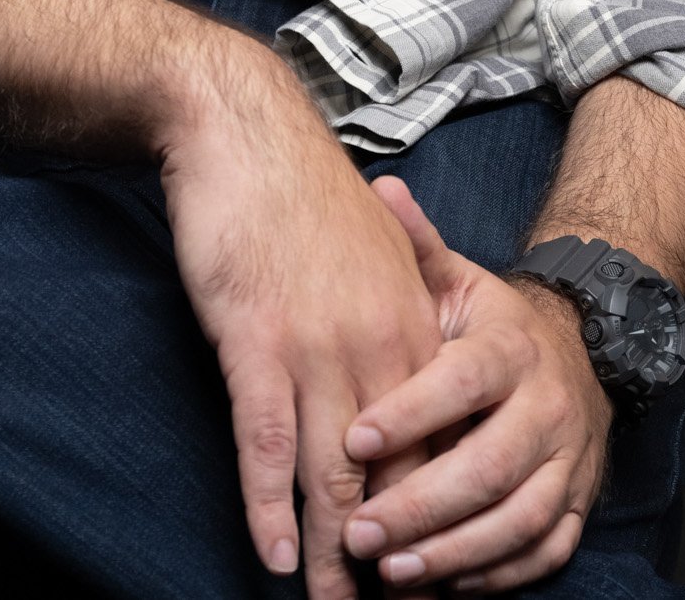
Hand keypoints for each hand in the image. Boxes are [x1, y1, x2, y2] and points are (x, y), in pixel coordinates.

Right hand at [159, 64, 444, 598]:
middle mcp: (376, 346)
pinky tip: (272, 555)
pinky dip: (269, 508)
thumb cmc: (303, 193)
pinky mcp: (254, 342)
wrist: (246, 129)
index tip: (430, 574)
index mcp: (412, 326)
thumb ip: (396, 315)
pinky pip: (267, 444)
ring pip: (332, 479)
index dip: (435, 518)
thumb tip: (401, 386)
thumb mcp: (377, 254)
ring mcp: (315, 348)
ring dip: (334, 558)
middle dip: (393, 559)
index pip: (438, 445)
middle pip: (394, 478)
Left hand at [338, 174, 612, 590]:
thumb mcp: (457, 279)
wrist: (575, 353)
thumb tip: (382, 187)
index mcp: (511, 347)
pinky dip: (495, 575)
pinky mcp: (576, 506)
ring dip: (452, 552)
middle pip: (487, 467)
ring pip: (515, 520)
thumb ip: (417, 245)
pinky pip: (542, 552)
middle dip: (419, 506)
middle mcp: (547, 407)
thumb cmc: (491, 325)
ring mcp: (567, 462)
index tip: (353, 438)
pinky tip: (445, 585)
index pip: (460, 384)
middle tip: (356, 531)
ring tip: (392, 572)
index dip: (410, 414)